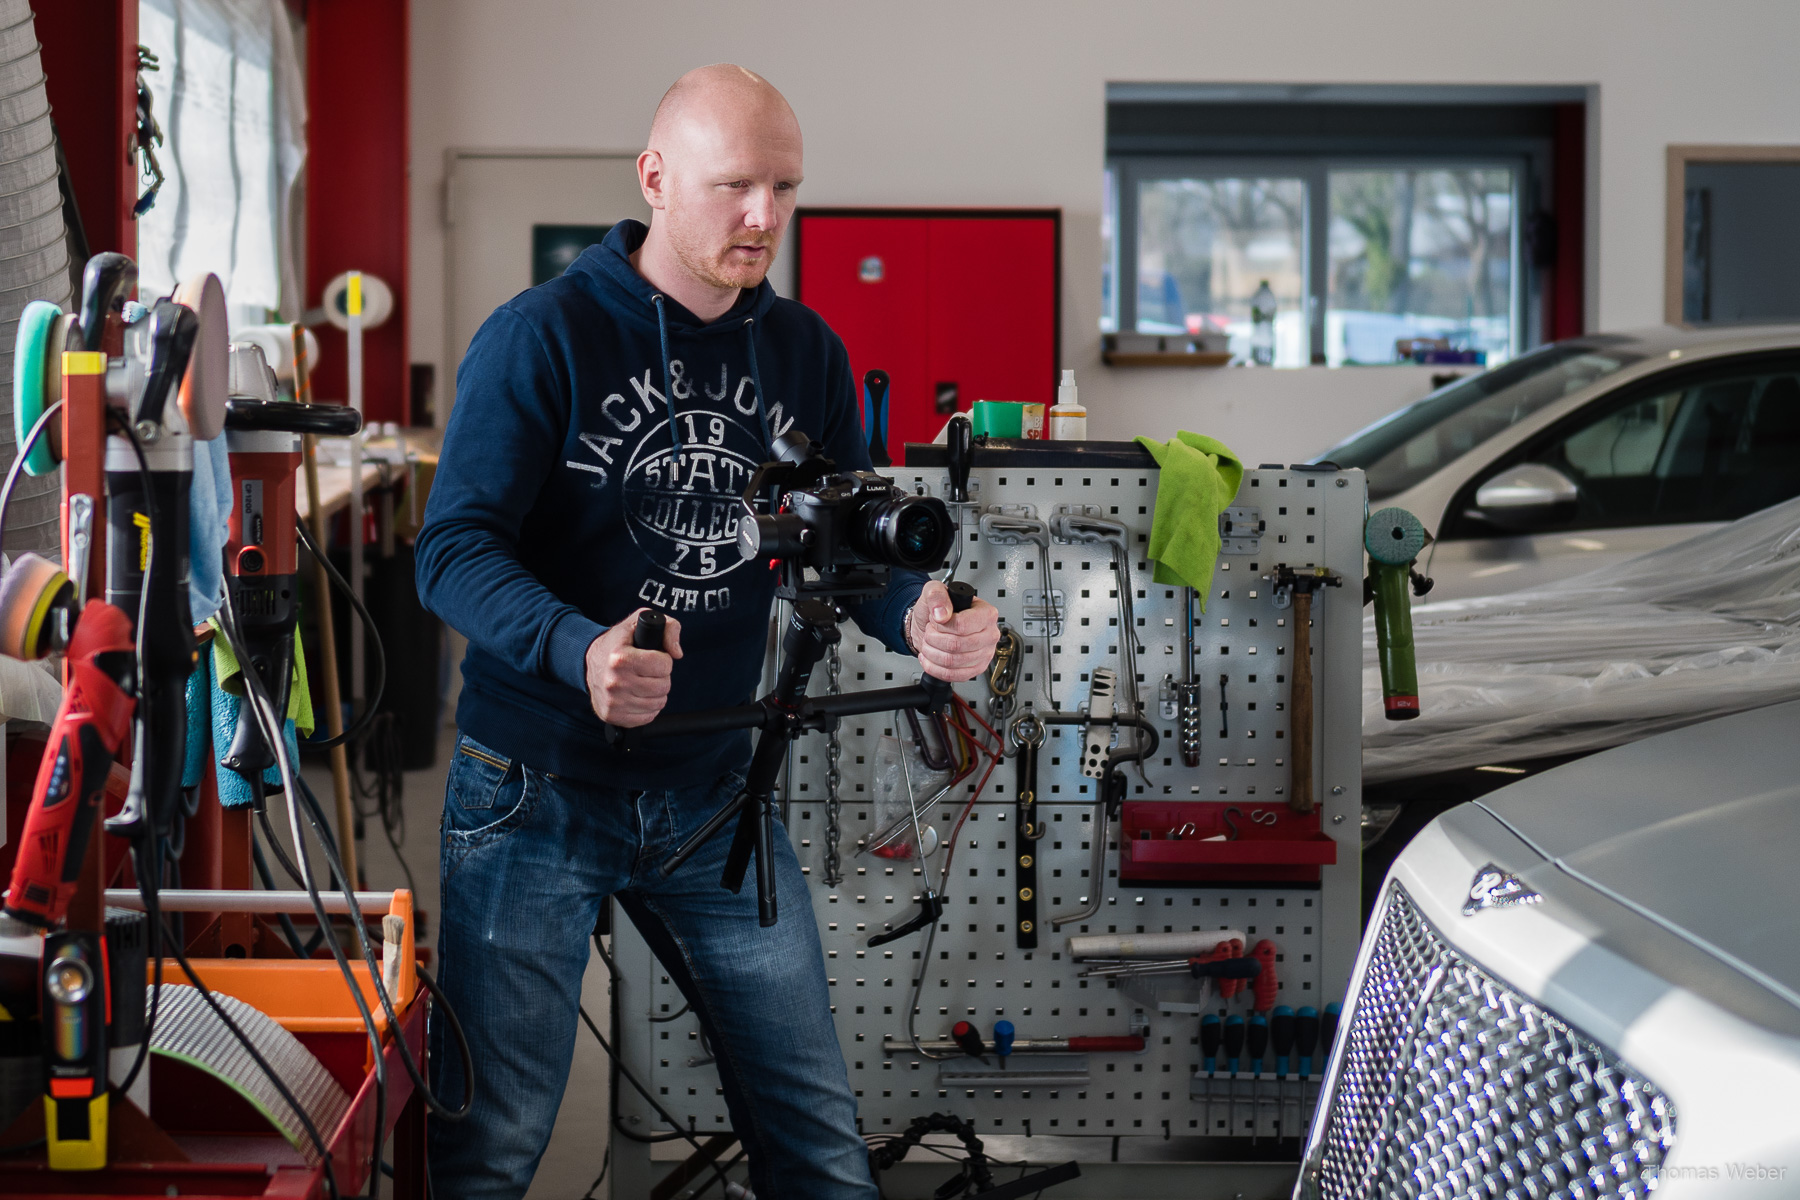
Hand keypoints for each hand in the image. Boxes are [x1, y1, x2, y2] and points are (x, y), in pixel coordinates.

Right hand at [586, 609, 683, 726]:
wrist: (588, 661)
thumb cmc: (618, 642)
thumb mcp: (639, 622)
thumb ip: (668, 628)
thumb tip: (677, 652)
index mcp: (620, 658)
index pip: (663, 665)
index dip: (664, 660)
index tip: (654, 657)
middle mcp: (614, 682)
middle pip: (663, 686)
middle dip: (662, 677)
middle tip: (649, 671)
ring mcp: (613, 702)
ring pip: (658, 703)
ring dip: (656, 693)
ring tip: (643, 682)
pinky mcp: (612, 715)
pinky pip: (647, 717)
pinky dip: (648, 707)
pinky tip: (637, 695)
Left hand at [908, 580, 1000, 682]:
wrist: (932, 625)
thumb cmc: (938, 610)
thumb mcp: (934, 590)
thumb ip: (937, 595)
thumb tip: (942, 614)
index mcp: (986, 613)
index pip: (962, 625)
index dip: (942, 625)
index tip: (936, 619)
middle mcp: (989, 634)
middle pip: (956, 645)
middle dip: (934, 638)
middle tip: (931, 631)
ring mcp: (984, 654)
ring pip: (952, 662)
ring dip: (932, 652)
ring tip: (930, 642)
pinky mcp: (975, 669)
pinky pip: (952, 675)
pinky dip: (934, 667)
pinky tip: (930, 657)